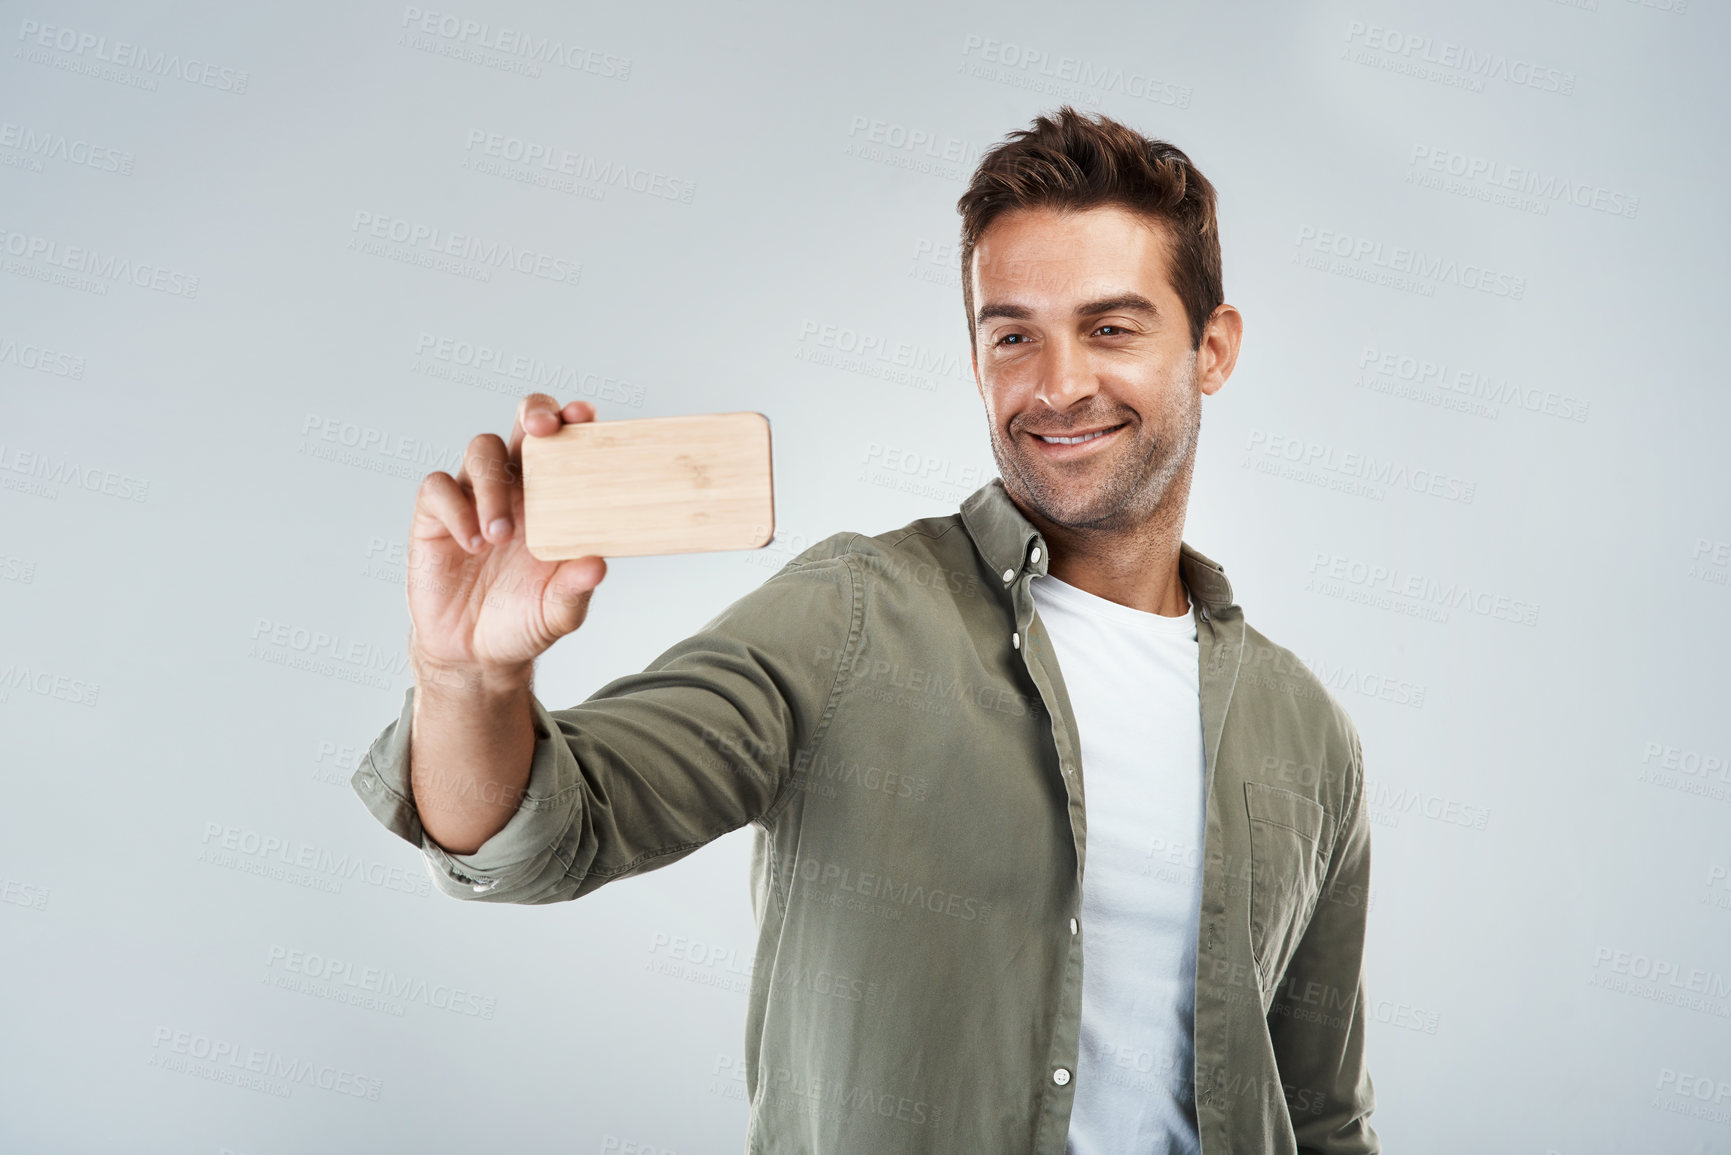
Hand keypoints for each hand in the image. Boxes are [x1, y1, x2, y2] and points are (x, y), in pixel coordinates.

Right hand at [405, 394, 607, 678]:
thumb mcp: (559, 612)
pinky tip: (472, 544)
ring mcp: (475, 497)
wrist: (475, 653)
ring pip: (481, 450)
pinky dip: (456, 509)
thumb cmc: (524, 621)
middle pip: (522, 425)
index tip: (583, 416)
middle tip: (542, 431)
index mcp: (555, 499)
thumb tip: (597, 564)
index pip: (566, 444)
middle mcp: (517, 488)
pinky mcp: (436, 515)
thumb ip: (576, 588)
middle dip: (534, 413)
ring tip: (499, 536)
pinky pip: (439, 487)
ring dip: (493, 485)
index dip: (573, 420)